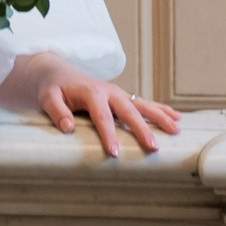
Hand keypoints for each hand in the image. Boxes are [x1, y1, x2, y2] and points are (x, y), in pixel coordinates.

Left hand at [20, 57, 180, 158]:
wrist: (57, 71)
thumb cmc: (53, 88)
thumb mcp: (48, 97)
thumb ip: (56, 110)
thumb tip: (67, 126)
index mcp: (91, 92)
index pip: (102, 116)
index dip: (108, 134)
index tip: (114, 154)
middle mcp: (109, 91)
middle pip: (129, 110)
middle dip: (142, 129)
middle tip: (153, 148)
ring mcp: (118, 93)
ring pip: (142, 105)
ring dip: (160, 117)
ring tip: (176, 130)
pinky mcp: (122, 97)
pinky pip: (144, 103)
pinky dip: (161, 110)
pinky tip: (177, 118)